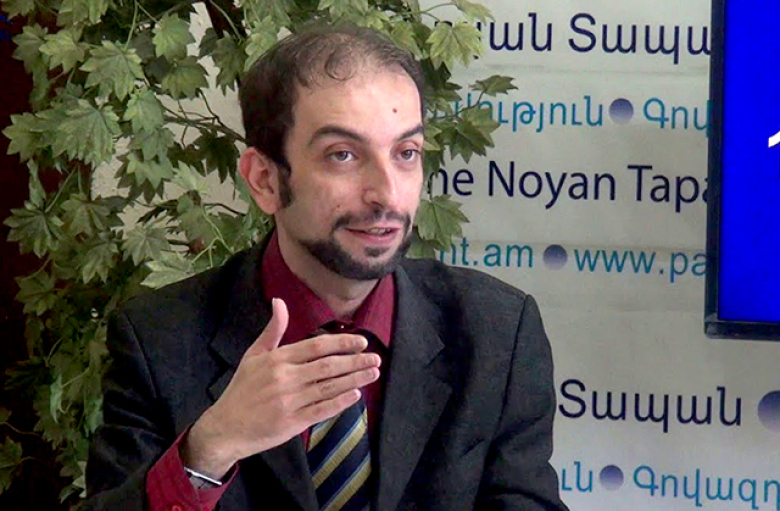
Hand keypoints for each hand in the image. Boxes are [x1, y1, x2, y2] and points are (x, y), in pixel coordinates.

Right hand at [181, 298, 380, 478]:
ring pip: (329, 388)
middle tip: (376, 358)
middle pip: (327, 366)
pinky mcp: (292, 423)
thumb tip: (279, 301)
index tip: (361, 341)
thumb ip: (272, 330)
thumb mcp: (253, 355)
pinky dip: (340, 402)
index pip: (316, 346)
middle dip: (355, 361)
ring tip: (373, 373)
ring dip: (355, 379)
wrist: (226, 427)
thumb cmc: (242, 389)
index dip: (341, 343)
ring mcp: (289, 401)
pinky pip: (321, 410)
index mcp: (277, 359)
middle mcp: (285, 378)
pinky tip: (356, 395)